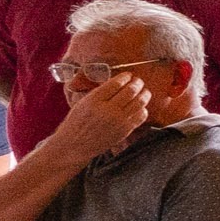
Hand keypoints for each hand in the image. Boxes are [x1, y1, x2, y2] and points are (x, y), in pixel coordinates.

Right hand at [38, 69, 154, 165]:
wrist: (74, 145)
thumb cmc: (77, 122)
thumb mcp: (83, 102)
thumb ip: (100, 92)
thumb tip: (119, 81)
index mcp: (94, 100)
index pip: (116, 83)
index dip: (125, 77)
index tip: (128, 75)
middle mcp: (107, 109)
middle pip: (131, 91)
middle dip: (137, 83)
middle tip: (138, 81)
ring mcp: (118, 120)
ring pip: (139, 102)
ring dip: (144, 94)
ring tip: (143, 91)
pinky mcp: (125, 130)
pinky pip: (141, 115)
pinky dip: (143, 108)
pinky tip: (140, 106)